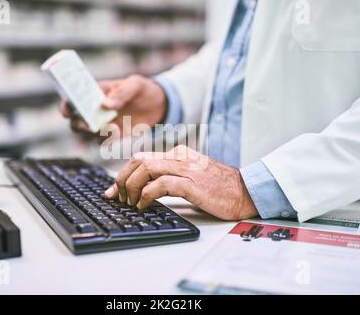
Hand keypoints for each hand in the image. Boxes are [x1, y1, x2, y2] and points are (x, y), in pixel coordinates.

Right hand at [59, 75, 166, 134]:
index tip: (67, 111)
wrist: (158, 106)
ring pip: (87, 134)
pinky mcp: (113, 136)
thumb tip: (105, 104)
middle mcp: (95, 110)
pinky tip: (120, 132)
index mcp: (95, 93)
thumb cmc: (142, 90)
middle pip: (76, 121)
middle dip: (78, 124)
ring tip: (111, 127)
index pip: (73, 99)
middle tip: (89, 124)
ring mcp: (103, 124)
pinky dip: (107, 140)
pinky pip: (103, 142)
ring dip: (94, 133)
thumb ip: (122, 92)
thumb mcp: (135, 85)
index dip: (66, 106)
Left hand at [104, 145, 258, 220]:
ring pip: (146, 169)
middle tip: (118, 197)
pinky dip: (146, 195)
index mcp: (178, 155)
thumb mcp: (191, 176)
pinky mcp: (191, 184)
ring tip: (130, 203)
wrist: (245, 191)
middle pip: (139, 161)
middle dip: (122, 179)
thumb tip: (146, 188)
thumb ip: (170, 177)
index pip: (142, 158)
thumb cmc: (219, 188)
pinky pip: (160, 185)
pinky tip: (143, 205)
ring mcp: (185, 169)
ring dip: (132, 187)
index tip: (114, 190)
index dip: (123, 173)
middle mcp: (179, 158)